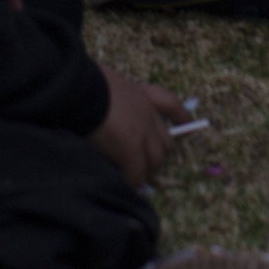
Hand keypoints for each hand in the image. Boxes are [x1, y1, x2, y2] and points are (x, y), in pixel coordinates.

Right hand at [87, 64, 186, 187]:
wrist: (79, 90)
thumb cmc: (85, 85)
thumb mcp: (106, 85)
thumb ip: (116, 100)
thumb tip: (107, 114)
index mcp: (141, 94)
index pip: (170, 103)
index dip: (180, 116)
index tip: (188, 125)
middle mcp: (148, 114)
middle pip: (165, 141)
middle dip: (155, 152)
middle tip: (140, 160)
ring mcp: (142, 134)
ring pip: (155, 160)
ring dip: (145, 169)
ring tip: (132, 175)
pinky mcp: (131, 151)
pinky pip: (136, 174)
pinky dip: (131, 181)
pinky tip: (123, 184)